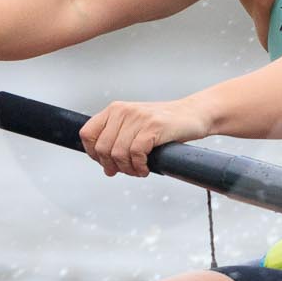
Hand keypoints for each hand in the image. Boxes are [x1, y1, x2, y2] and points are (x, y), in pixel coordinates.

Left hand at [78, 98, 211, 177]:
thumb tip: (106, 167)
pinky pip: (136, 153)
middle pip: (102, 148)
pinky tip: (146, 168)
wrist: (194, 114)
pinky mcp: (153, 126)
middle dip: (112, 166)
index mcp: (115, 109)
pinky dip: (139, 166)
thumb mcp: (135, 126)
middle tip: (127, 171)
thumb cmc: (164, 125)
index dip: (93, 154)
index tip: (107, 163)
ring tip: (139, 170)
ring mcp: (138, 117)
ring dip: (128, 169)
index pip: (87, 134)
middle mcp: (123, 110)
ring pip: (118, 153)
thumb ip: (118, 140)